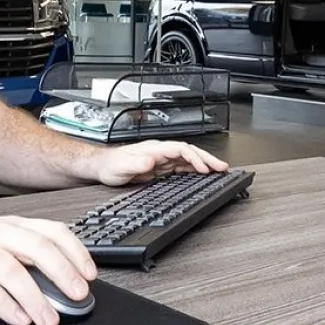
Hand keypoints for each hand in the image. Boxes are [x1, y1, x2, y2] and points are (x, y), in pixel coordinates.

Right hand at [0, 216, 94, 324]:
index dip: (75, 252)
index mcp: (11, 225)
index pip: (52, 231)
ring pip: (11, 270)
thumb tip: (68, 289)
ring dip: (35, 297)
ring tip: (49, 319)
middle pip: (36, 248)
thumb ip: (29, 264)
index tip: (90, 275)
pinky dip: (5, 305)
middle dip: (62, 273)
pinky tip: (19, 319)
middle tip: (78, 295)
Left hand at [91, 140, 227, 186]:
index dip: (195, 158)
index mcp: (154, 150)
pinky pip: (182, 167)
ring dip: (204, 164)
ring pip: (188, 159)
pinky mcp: (160, 168)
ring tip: (219, 170)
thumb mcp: (121, 166)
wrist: (101, 167)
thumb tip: (152, 161)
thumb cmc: (110, 166)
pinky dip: (194, 170)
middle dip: (207, 159)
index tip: (205, 168)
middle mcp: (160, 152)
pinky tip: (201, 175)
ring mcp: (161, 159)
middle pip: (189, 152)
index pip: (181, 149)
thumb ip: (136, 163)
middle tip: (223, 167)